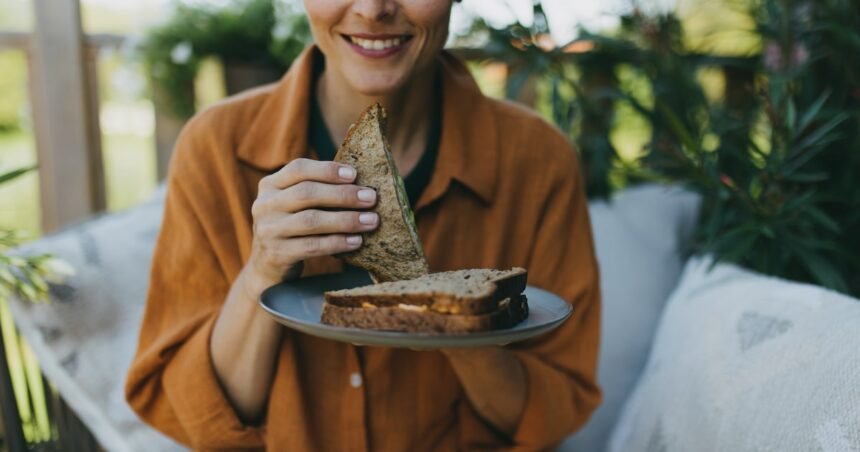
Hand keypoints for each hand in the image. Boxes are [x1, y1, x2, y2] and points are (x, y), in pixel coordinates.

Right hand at [247, 158, 377, 285]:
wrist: (268, 265)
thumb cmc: (293, 227)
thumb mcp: (295, 204)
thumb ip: (317, 191)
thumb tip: (361, 184)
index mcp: (270, 185)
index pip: (298, 169)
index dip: (327, 170)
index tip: (354, 174)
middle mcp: (264, 205)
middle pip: (307, 193)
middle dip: (343, 195)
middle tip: (371, 198)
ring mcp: (268, 230)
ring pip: (311, 221)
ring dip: (346, 220)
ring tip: (371, 220)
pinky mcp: (276, 254)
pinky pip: (312, 246)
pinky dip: (337, 242)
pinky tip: (356, 241)